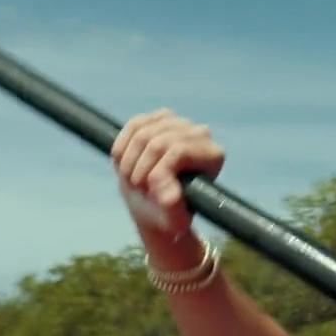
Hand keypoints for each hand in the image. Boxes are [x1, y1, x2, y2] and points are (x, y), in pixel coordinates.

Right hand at [110, 109, 224, 236]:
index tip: (149, 190)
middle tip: (137, 189)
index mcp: (213, 156)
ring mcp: (179, 122)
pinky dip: (123, 146)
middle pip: (158, 142)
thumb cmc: (170, 213)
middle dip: (141, 169)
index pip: (179, 151)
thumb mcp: (173, 218)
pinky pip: (134, 124)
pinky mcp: (159, 117)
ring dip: (129, 161)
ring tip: (131, 179)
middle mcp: (200, 133)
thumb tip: (166, 196)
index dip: (157, 170)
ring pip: (142, 133)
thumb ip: (172, 207)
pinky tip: (124, 163)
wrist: (156, 204)